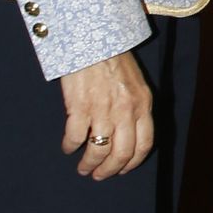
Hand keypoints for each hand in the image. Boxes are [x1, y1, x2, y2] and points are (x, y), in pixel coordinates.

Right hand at [60, 53, 153, 179]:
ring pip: (98, 150)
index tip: (122, 170)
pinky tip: (68, 147)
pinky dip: (70, 146)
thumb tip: (128, 132)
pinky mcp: (80, 106)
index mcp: (143, 105)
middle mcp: (126, 111)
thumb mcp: (135, 82)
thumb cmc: (113, 58)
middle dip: (109, 170)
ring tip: (83, 168)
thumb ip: (135, 107)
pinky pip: (75, 137)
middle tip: (99, 175)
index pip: (144, 145)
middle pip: (121, 154)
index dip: (132, 163)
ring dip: (89, 164)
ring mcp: (103, 110)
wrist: (92, 37)